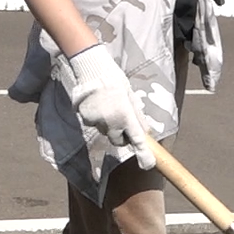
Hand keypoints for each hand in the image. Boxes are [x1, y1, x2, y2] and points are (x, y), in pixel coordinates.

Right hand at [60, 44, 153, 169]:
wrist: (92, 69)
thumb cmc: (115, 80)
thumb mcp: (131, 97)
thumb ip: (138, 116)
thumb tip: (145, 131)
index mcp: (126, 116)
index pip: (137, 140)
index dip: (144, 154)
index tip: (148, 164)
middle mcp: (112, 123)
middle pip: (118, 141)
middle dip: (122, 136)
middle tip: (123, 121)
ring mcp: (97, 122)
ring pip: (106, 132)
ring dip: (110, 125)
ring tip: (108, 106)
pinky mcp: (86, 119)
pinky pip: (95, 124)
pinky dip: (98, 118)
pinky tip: (98, 105)